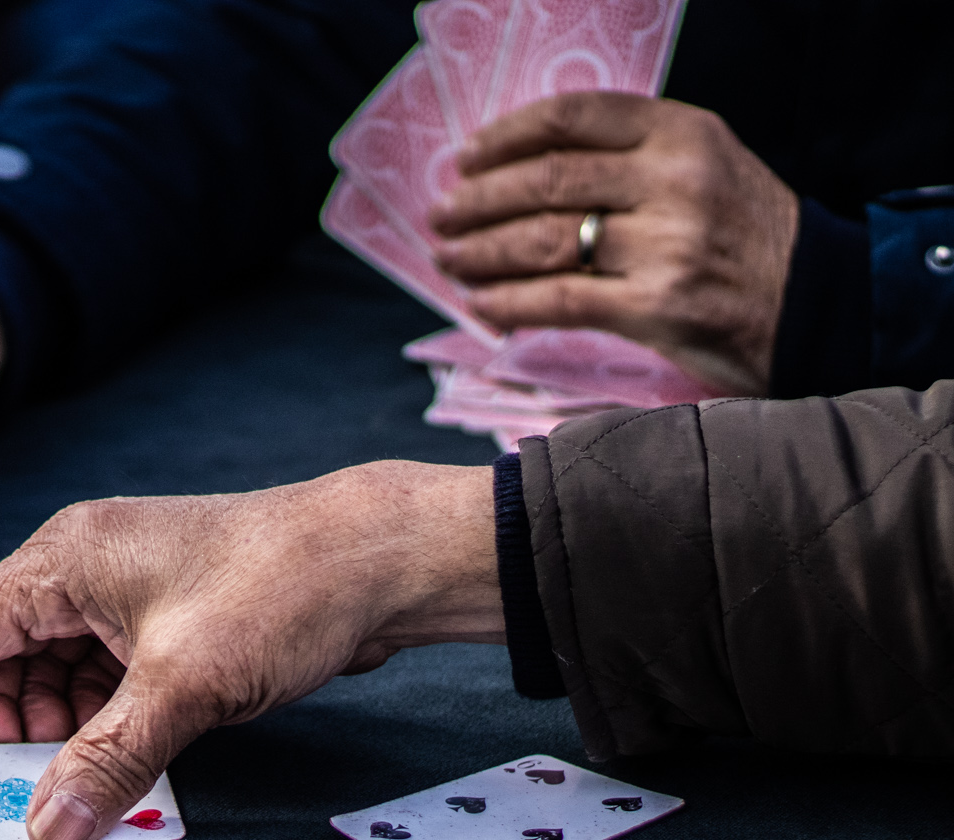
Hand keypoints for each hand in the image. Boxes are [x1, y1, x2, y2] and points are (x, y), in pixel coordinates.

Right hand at [0, 462, 504, 839]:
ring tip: (70, 787)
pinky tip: (115, 766)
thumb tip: (46, 832)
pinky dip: (95, 723)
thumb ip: (107, 762)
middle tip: (7, 794)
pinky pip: (99, 678)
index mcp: (64, 560)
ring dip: (50, 732)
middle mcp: (81, 568)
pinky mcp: (162, 620)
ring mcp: (124, 593)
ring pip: (50, 672)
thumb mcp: (184, 687)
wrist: (383, 558)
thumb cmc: (282, 588)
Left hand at [429, 92, 798, 394]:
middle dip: (478, 201)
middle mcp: (675, 180)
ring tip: (448, 259)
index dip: (506, 137)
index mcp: (682, 132)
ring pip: (543, 240)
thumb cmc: (742, 236)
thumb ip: (628, 158)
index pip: (573, 117)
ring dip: (481, 252)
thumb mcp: (702, 167)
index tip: (466, 158)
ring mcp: (666, 244)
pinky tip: (479, 305)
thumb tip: (520, 172)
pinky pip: (557, 300)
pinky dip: (507, 303)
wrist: (815, 304)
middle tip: (440, 215)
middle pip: (546, 180)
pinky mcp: (656, 306)